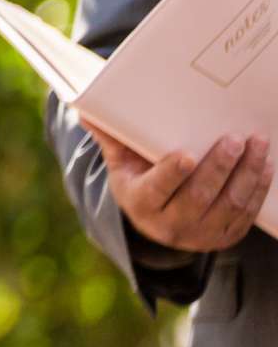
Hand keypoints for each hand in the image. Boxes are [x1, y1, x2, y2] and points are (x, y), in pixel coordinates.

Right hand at [81, 118, 272, 253]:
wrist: (158, 223)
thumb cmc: (139, 182)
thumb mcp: (121, 165)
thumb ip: (111, 138)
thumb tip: (85, 110)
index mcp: (141, 204)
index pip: (157, 190)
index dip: (172, 174)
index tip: (187, 155)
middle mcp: (170, 226)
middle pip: (199, 196)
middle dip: (219, 167)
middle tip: (234, 139)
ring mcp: (201, 234)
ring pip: (229, 204)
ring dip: (247, 174)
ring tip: (257, 145)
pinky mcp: (225, 236)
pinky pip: (246, 213)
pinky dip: (258, 188)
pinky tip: (265, 165)